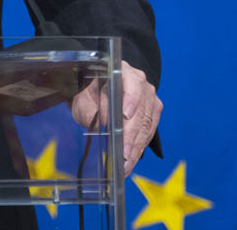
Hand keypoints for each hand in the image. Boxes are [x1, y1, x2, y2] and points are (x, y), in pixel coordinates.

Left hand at [70, 59, 160, 175]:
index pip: (132, 83)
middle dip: (132, 136)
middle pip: (141, 110)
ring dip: (136, 146)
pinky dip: (139, 147)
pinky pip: (149, 131)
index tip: (126, 115)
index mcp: (121, 71)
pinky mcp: (153, 112)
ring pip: (147, 124)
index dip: (131, 99)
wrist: (92, 94)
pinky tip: (131, 160)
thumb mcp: (83, 102)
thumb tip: (107, 127)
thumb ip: (93, 112)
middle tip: (124, 155)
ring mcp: (149, 97)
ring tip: (126, 164)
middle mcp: (139, 82)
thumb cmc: (87, 96)